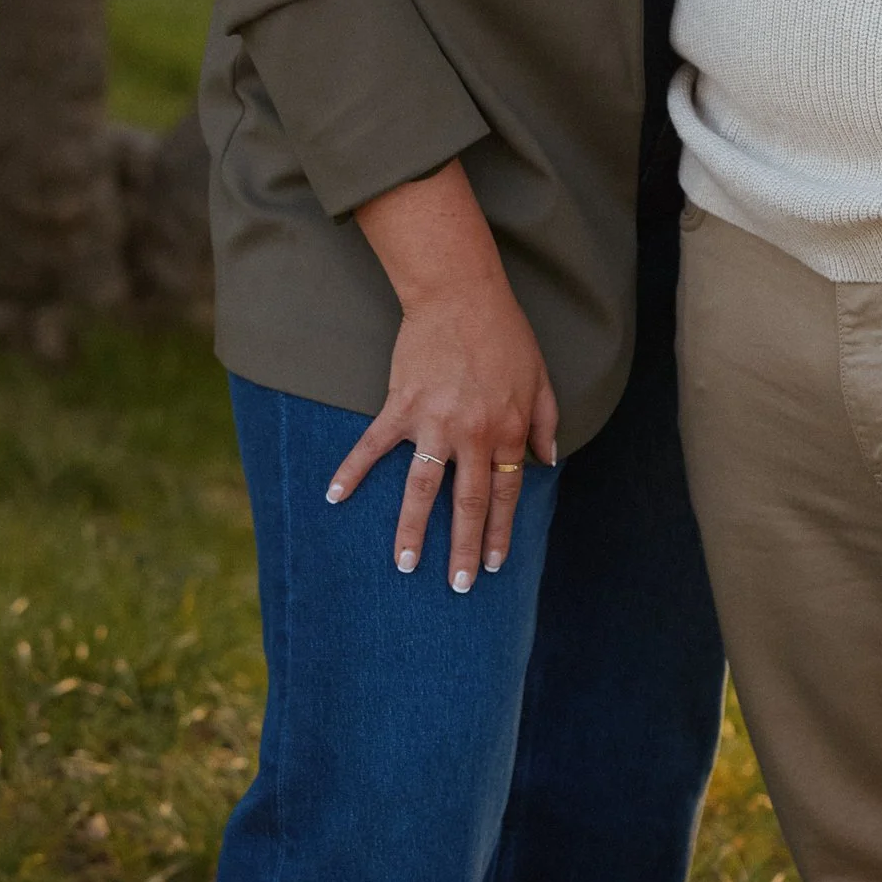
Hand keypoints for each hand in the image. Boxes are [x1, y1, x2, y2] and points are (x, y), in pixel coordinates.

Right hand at [337, 161, 560, 586]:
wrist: (462, 294)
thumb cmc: (505, 334)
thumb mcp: (540, 379)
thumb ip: (545, 424)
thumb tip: (546, 462)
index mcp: (508, 431)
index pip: (504, 495)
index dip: (498, 533)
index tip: (492, 564)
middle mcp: (473, 434)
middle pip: (467, 504)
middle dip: (461, 550)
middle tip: (457, 586)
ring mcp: (434, 422)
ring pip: (422, 489)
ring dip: (412, 530)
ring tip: (405, 566)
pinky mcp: (401, 405)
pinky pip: (374, 446)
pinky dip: (353, 471)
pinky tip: (335, 497)